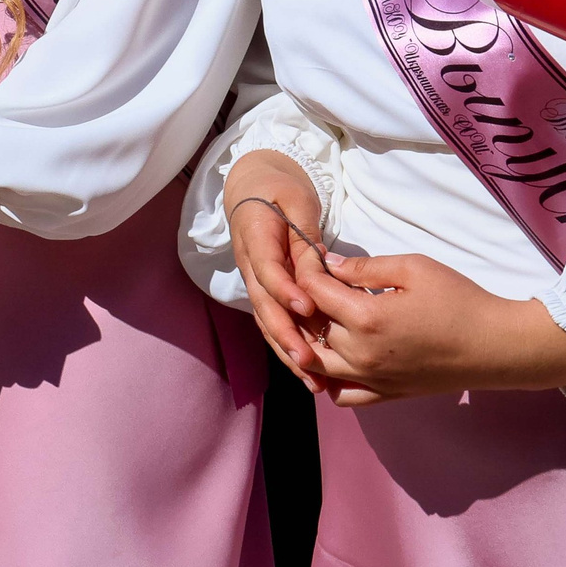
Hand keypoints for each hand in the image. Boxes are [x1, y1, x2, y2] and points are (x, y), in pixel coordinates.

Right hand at [222, 150, 335, 388]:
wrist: (252, 186)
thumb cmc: (279, 189)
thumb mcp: (296, 200)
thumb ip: (304, 236)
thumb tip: (317, 272)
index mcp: (254, 235)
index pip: (267, 268)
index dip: (284, 290)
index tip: (307, 310)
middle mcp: (248, 263)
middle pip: (263, 304)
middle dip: (285, 335)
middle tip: (309, 361)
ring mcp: (254, 280)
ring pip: (266, 319)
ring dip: (287, 350)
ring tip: (313, 380)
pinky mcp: (264, 291)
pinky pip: (273, 321)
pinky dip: (288, 346)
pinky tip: (308, 372)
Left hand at [292, 252, 565, 405]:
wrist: (498, 346)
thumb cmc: (460, 301)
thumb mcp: (413, 268)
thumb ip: (364, 266)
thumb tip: (328, 264)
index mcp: (366, 318)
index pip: (312, 291)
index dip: (307, 269)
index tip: (316, 257)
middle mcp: (361, 354)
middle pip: (310, 325)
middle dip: (307, 300)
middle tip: (320, 283)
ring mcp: (372, 379)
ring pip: (315, 363)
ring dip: (308, 339)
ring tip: (322, 317)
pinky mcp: (386, 395)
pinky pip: (341, 395)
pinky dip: (328, 379)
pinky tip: (337, 357)